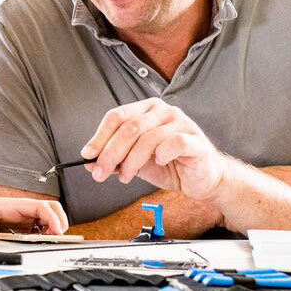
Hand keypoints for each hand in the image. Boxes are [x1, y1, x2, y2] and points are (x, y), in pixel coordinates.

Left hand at [0, 198, 68, 238]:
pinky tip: (42, 243)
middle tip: (60, 237)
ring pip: (45, 219)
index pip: (38, 206)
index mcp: (8, 205)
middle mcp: (16, 210)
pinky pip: (37, 229)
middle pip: (47, 209)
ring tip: (54, 242)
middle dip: (59, 220)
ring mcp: (18, 219)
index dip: (51, 217)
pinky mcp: (16, 228)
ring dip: (53, 228)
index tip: (57, 230)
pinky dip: (44, 235)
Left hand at [81, 98, 231, 201]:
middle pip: (129, 127)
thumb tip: (89, 161)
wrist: (203, 180)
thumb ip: (115, 159)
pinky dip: (160, 155)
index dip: (99, 136)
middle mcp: (163, 111)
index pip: (117, 116)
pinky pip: (173, 143)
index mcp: (147, 110)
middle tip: (100, 173)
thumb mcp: (136, 162)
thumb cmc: (171, 166)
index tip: (87, 155)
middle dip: (110, 153)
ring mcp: (181, 122)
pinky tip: (159, 163)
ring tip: (126, 177)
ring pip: (147, 138)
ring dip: (130, 162)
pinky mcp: (195, 139)